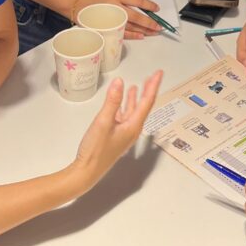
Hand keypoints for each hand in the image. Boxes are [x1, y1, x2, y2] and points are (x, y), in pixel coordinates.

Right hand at [72, 0, 160, 39]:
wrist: (78, 3)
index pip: (137, 0)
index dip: (149, 5)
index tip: (157, 9)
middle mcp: (115, 7)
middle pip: (136, 16)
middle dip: (149, 22)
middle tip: (159, 26)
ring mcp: (110, 19)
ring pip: (130, 26)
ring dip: (144, 30)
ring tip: (154, 32)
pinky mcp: (105, 28)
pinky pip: (121, 33)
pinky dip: (132, 35)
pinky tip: (141, 36)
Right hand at [73, 70, 161, 189]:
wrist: (86, 172)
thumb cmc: (96, 149)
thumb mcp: (103, 122)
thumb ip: (112, 101)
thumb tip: (120, 82)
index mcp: (133, 126)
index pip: (147, 102)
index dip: (153, 86)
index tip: (159, 73)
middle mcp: (132, 130)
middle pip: (143, 107)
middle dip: (147, 91)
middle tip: (152, 77)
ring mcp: (124, 134)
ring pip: (133, 112)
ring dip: (134, 99)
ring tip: (135, 86)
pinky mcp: (116, 137)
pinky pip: (124, 117)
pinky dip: (123, 107)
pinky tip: (119, 103)